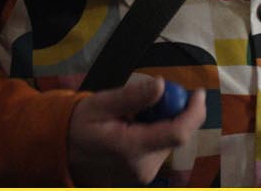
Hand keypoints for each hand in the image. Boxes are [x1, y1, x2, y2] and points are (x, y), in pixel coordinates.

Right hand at [67, 74, 205, 185]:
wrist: (63, 151)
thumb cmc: (81, 123)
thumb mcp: (102, 103)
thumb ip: (132, 97)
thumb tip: (162, 85)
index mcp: (132, 149)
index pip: (177, 134)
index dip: (193, 112)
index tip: (197, 92)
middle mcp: (143, 168)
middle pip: (176, 135)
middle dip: (175, 111)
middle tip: (159, 94)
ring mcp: (144, 175)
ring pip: (169, 140)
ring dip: (164, 121)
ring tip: (137, 113)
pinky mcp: (144, 175)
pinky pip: (160, 148)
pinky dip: (156, 132)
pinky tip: (136, 126)